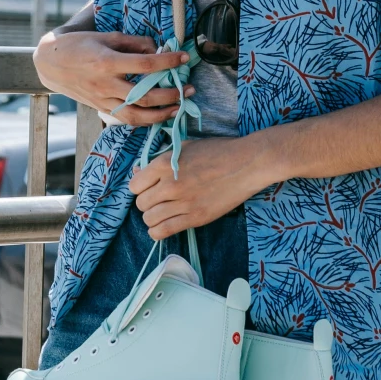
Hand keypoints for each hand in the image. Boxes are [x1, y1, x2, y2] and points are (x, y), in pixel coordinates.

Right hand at [32, 25, 189, 125]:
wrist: (50, 64)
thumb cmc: (77, 45)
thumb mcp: (104, 36)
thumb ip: (131, 42)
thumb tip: (156, 48)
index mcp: (107, 62)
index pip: (145, 64)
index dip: (168, 62)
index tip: (184, 58)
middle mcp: (105, 84)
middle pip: (145, 96)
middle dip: (171, 94)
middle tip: (189, 89)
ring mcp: (102, 99)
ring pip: (136, 115)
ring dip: (161, 114)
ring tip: (179, 107)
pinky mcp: (100, 108)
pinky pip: (125, 119)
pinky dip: (144, 120)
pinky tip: (158, 115)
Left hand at [129, 137, 264, 237]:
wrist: (246, 164)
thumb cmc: (216, 151)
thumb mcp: (183, 148)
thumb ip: (159, 161)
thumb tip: (137, 172)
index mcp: (165, 164)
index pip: (134, 185)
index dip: (140, 186)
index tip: (148, 186)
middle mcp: (171, 185)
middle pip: (141, 203)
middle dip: (146, 201)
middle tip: (158, 198)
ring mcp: (184, 203)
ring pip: (149, 219)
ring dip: (152, 216)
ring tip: (162, 211)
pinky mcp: (196, 218)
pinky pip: (164, 232)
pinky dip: (157, 231)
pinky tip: (163, 225)